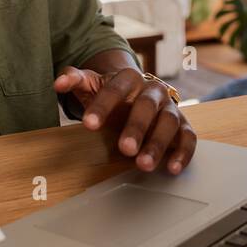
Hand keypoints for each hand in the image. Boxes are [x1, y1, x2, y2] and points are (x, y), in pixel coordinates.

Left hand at [53, 66, 196, 173]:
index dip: (103, 105)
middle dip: (136, 127)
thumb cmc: (111, 93)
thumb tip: (58, 83)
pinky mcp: (183, 126)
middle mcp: (153, 91)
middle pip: (147, 106)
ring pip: (169, 122)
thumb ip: (74, 79)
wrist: (136, 92)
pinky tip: (172, 168)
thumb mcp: (91, 84)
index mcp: (129, 78)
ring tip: (144, 164)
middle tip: (124, 148)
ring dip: (158, 144)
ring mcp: (170, 108)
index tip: (89, 124)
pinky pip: (188, 138)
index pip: (116, 88)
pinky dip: (183, 153)